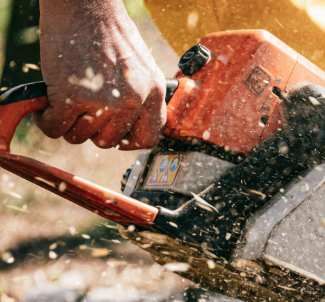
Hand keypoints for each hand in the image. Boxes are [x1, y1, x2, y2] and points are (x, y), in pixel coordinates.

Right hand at [35, 0, 165, 149]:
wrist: (85, 5)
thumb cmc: (109, 31)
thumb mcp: (141, 66)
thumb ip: (141, 96)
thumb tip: (130, 124)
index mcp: (153, 93)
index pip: (147, 138)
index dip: (127, 141)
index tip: (114, 134)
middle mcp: (133, 101)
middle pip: (108, 141)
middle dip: (92, 129)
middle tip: (82, 109)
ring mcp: (104, 101)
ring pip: (80, 137)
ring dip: (69, 124)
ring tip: (65, 101)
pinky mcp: (73, 97)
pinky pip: (56, 128)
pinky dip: (47, 121)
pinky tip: (47, 108)